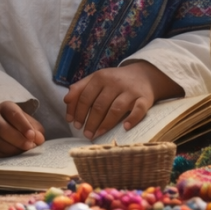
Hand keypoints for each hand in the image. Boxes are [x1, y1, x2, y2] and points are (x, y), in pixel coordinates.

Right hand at [0, 101, 44, 157]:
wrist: (2, 127)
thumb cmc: (19, 125)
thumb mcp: (29, 123)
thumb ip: (36, 130)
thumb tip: (38, 139)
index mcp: (5, 108)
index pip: (13, 114)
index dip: (23, 125)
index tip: (31, 135)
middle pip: (1, 128)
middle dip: (17, 139)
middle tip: (29, 146)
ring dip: (12, 149)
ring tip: (24, 152)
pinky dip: (5, 156)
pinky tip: (14, 157)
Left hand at [63, 62, 181, 138]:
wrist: (144, 75)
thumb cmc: (115, 80)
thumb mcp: (97, 79)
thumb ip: (80, 88)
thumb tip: (66, 100)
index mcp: (100, 77)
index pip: (85, 96)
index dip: (78, 111)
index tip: (74, 124)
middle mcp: (115, 83)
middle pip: (99, 105)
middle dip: (90, 121)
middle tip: (86, 134)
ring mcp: (130, 91)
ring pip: (116, 109)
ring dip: (105, 124)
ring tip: (97, 134)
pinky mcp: (144, 98)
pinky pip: (138, 110)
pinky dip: (132, 119)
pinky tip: (124, 127)